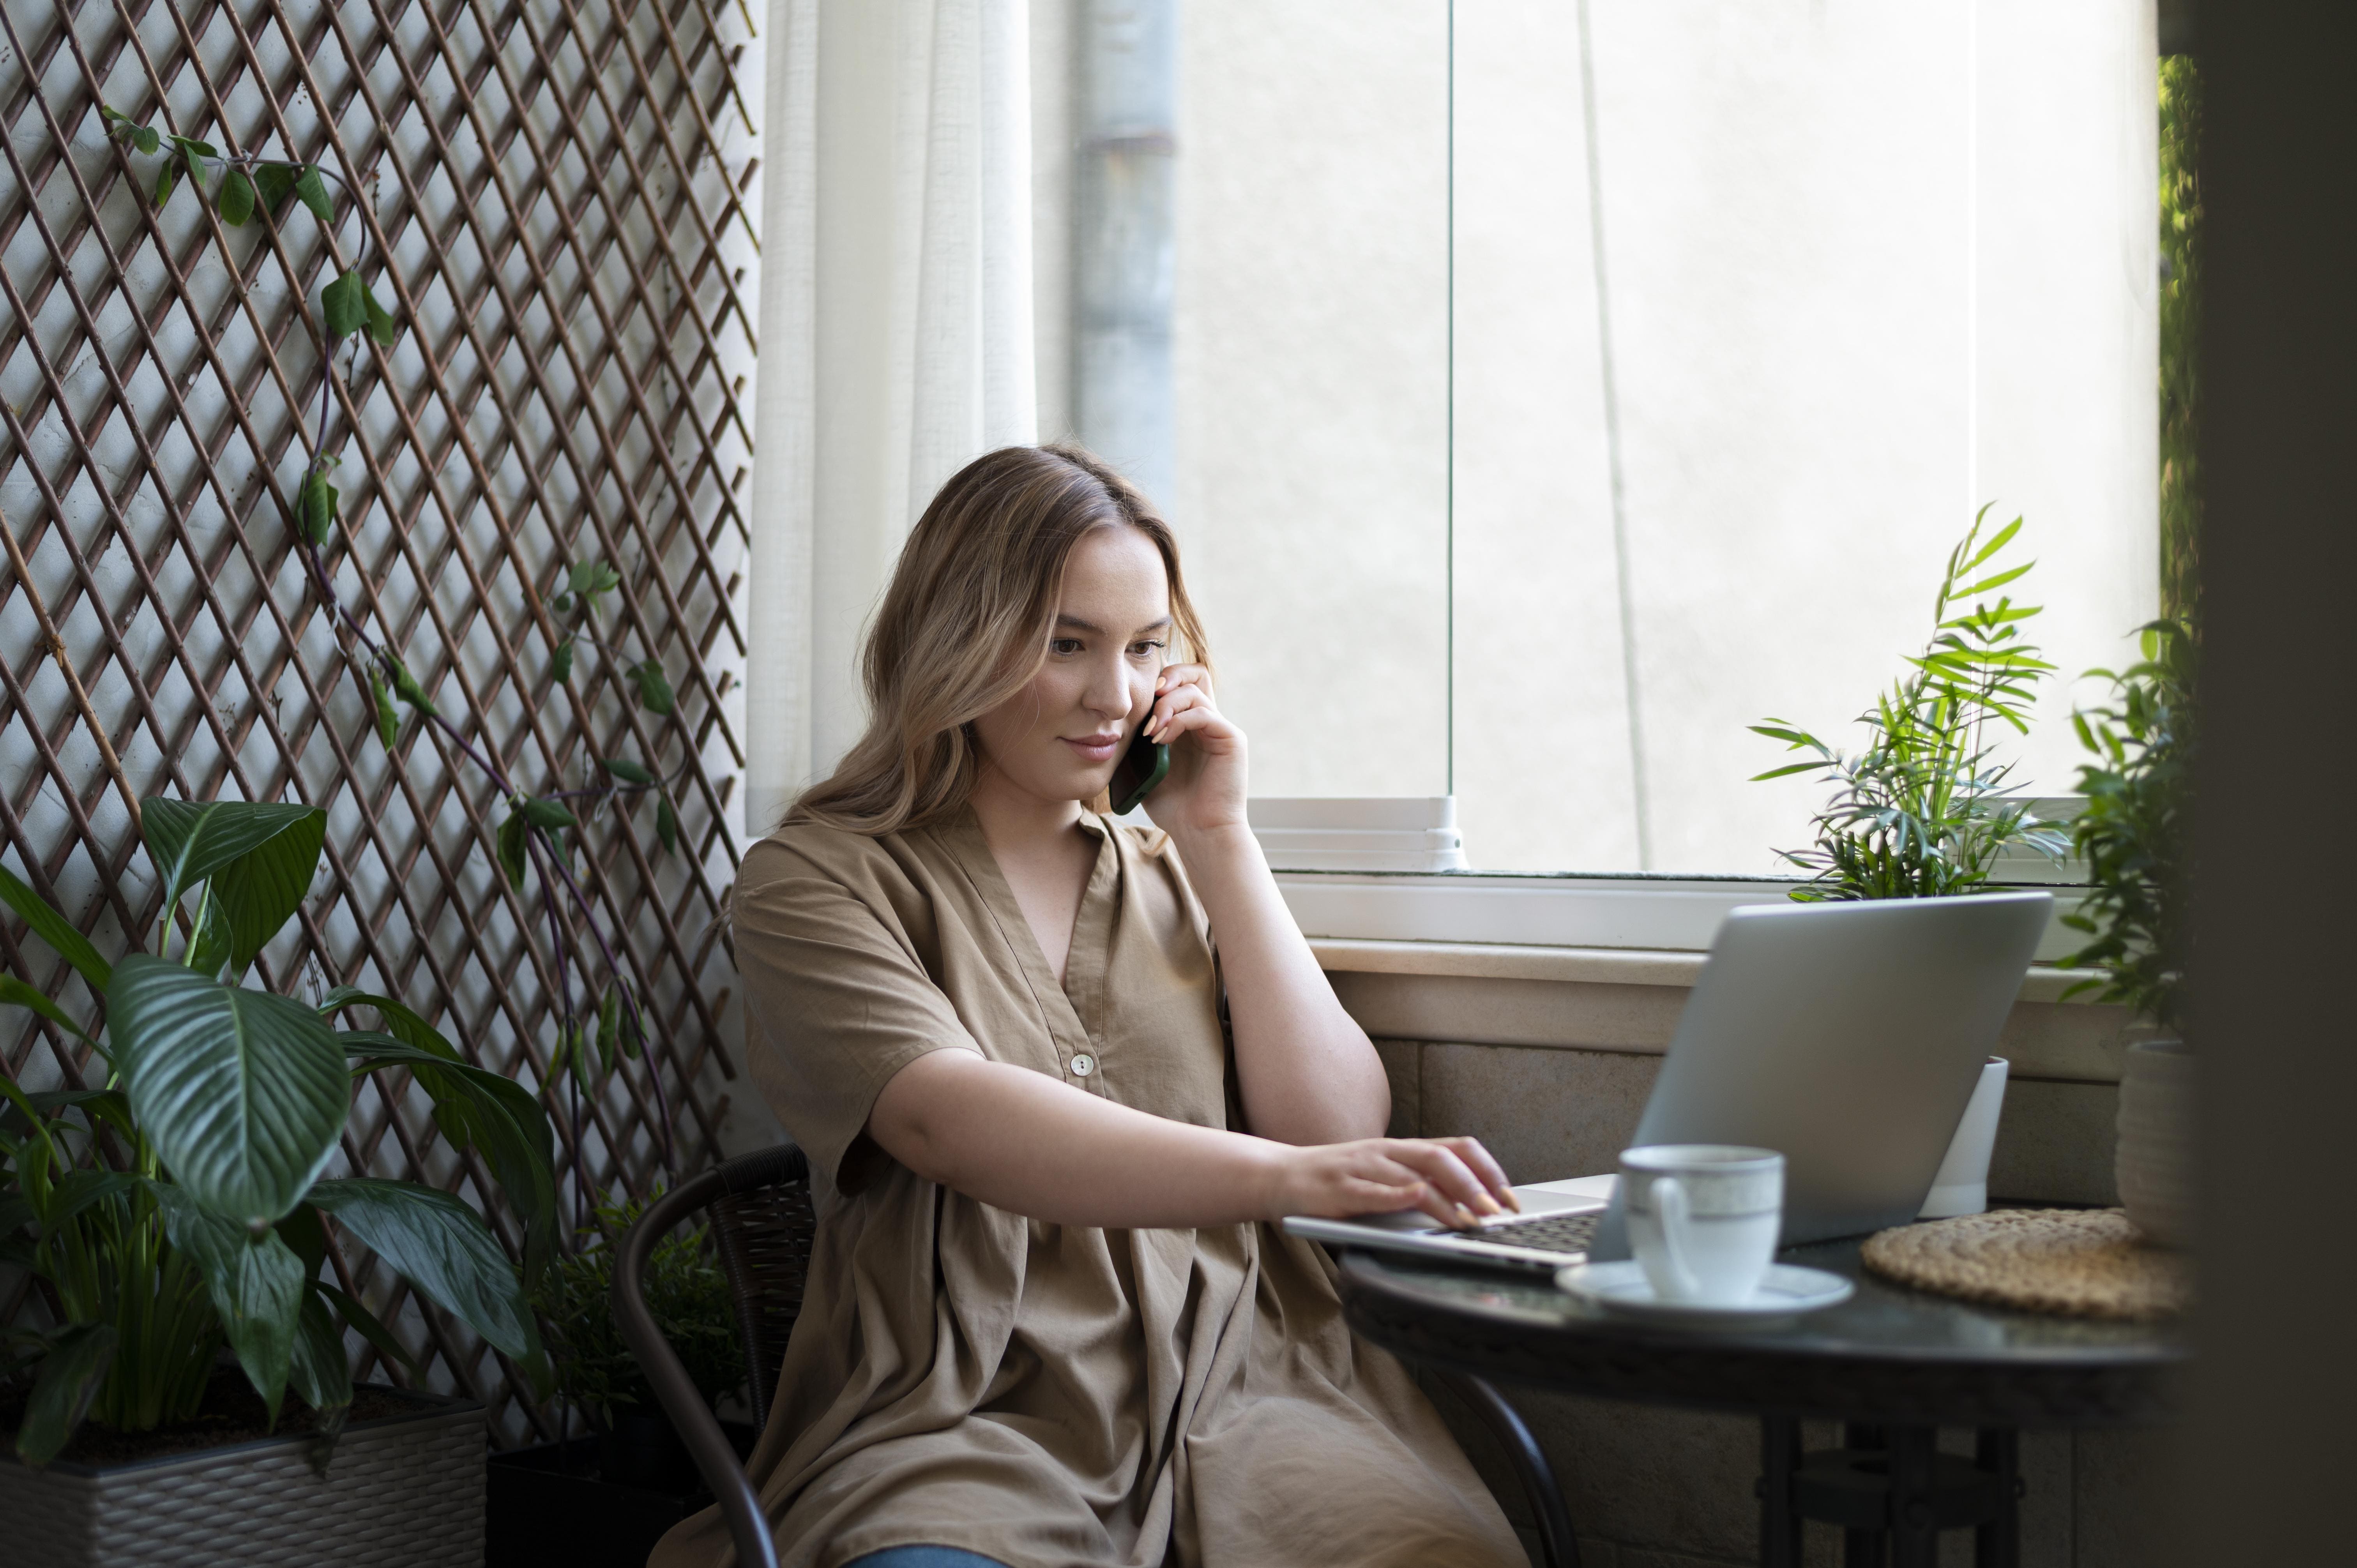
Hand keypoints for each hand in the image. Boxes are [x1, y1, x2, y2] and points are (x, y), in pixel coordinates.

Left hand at [1139, 662, 1247, 834]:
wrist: (1199, 833)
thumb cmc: (1173, 807)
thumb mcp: (1145, 767)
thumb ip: (1138, 742)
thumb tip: (1114, 722)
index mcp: (1189, 725)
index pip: (1179, 683)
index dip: (1158, 682)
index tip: (1134, 702)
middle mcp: (1208, 721)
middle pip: (1195, 672)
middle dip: (1168, 677)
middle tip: (1148, 696)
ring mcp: (1221, 728)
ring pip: (1196, 689)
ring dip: (1167, 704)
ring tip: (1151, 730)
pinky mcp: (1231, 739)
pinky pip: (1204, 712)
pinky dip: (1179, 720)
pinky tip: (1161, 739)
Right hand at [1264, 1136, 1518, 1229]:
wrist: (1280, 1176)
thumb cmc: (1335, 1184)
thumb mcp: (1383, 1180)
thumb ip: (1417, 1188)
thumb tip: (1467, 1212)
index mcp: (1402, 1150)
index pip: (1456, 1147)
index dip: (1488, 1169)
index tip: (1509, 1197)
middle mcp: (1387, 1151)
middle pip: (1442, 1157)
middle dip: (1476, 1185)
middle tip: (1497, 1213)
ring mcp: (1363, 1166)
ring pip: (1414, 1173)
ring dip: (1448, 1198)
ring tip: (1469, 1221)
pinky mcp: (1340, 1187)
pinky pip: (1374, 1190)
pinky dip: (1399, 1194)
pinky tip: (1417, 1199)